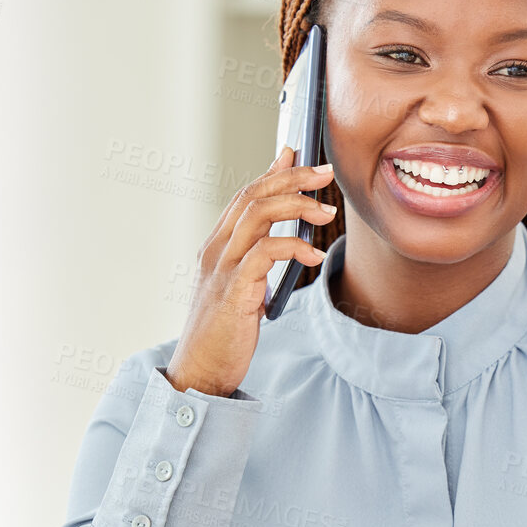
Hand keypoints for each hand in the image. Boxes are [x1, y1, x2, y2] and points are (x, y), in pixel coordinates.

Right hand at [164, 146, 337, 397]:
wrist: (200, 372)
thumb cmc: (223, 332)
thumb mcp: (242, 287)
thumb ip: (258, 258)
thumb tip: (282, 235)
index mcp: (216, 247)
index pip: (244, 196)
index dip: (272, 172)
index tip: (297, 154)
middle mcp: (215, 250)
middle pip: (252, 196)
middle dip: (291, 178)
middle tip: (325, 172)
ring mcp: (221, 269)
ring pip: (257, 215)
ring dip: (296, 204)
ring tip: (326, 209)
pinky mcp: (233, 291)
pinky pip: (264, 253)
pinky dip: (292, 246)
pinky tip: (313, 253)